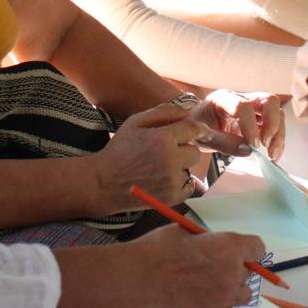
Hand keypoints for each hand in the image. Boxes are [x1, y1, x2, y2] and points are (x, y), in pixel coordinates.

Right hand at [92, 103, 206, 213]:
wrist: (104, 182)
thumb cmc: (120, 149)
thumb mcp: (135, 123)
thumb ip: (163, 112)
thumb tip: (187, 109)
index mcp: (163, 139)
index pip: (193, 130)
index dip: (199, 129)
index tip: (203, 131)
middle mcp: (171, 161)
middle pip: (195, 152)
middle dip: (185, 149)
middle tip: (168, 151)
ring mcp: (172, 181)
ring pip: (189, 169)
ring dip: (180, 167)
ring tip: (159, 167)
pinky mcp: (171, 198)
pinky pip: (189, 187)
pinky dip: (180, 183)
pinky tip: (164, 179)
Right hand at [128, 225, 265, 307]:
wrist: (139, 280)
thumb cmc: (159, 250)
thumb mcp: (186, 231)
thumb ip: (207, 239)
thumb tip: (212, 243)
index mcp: (229, 247)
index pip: (257, 247)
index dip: (248, 248)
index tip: (241, 250)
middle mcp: (233, 273)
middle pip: (249, 271)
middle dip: (236, 267)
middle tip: (214, 265)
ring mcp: (224, 297)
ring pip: (244, 294)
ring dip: (233, 287)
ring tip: (212, 283)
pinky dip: (219, 304)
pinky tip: (203, 297)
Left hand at [192, 90, 285, 160]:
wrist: (195, 124)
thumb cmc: (196, 127)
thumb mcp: (201, 136)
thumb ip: (223, 142)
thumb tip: (248, 150)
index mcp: (223, 98)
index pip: (243, 106)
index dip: (250, 125)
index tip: (252, 145)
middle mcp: (242, 98)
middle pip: (268, 100)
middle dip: (272, 124)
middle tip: (266, 145)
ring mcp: (252, 107)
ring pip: (276, 112)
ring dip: (278, 134)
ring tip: (272, 155)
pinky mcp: (258, 119)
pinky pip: (275, 124)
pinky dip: (278, 140)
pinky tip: (274, 155)